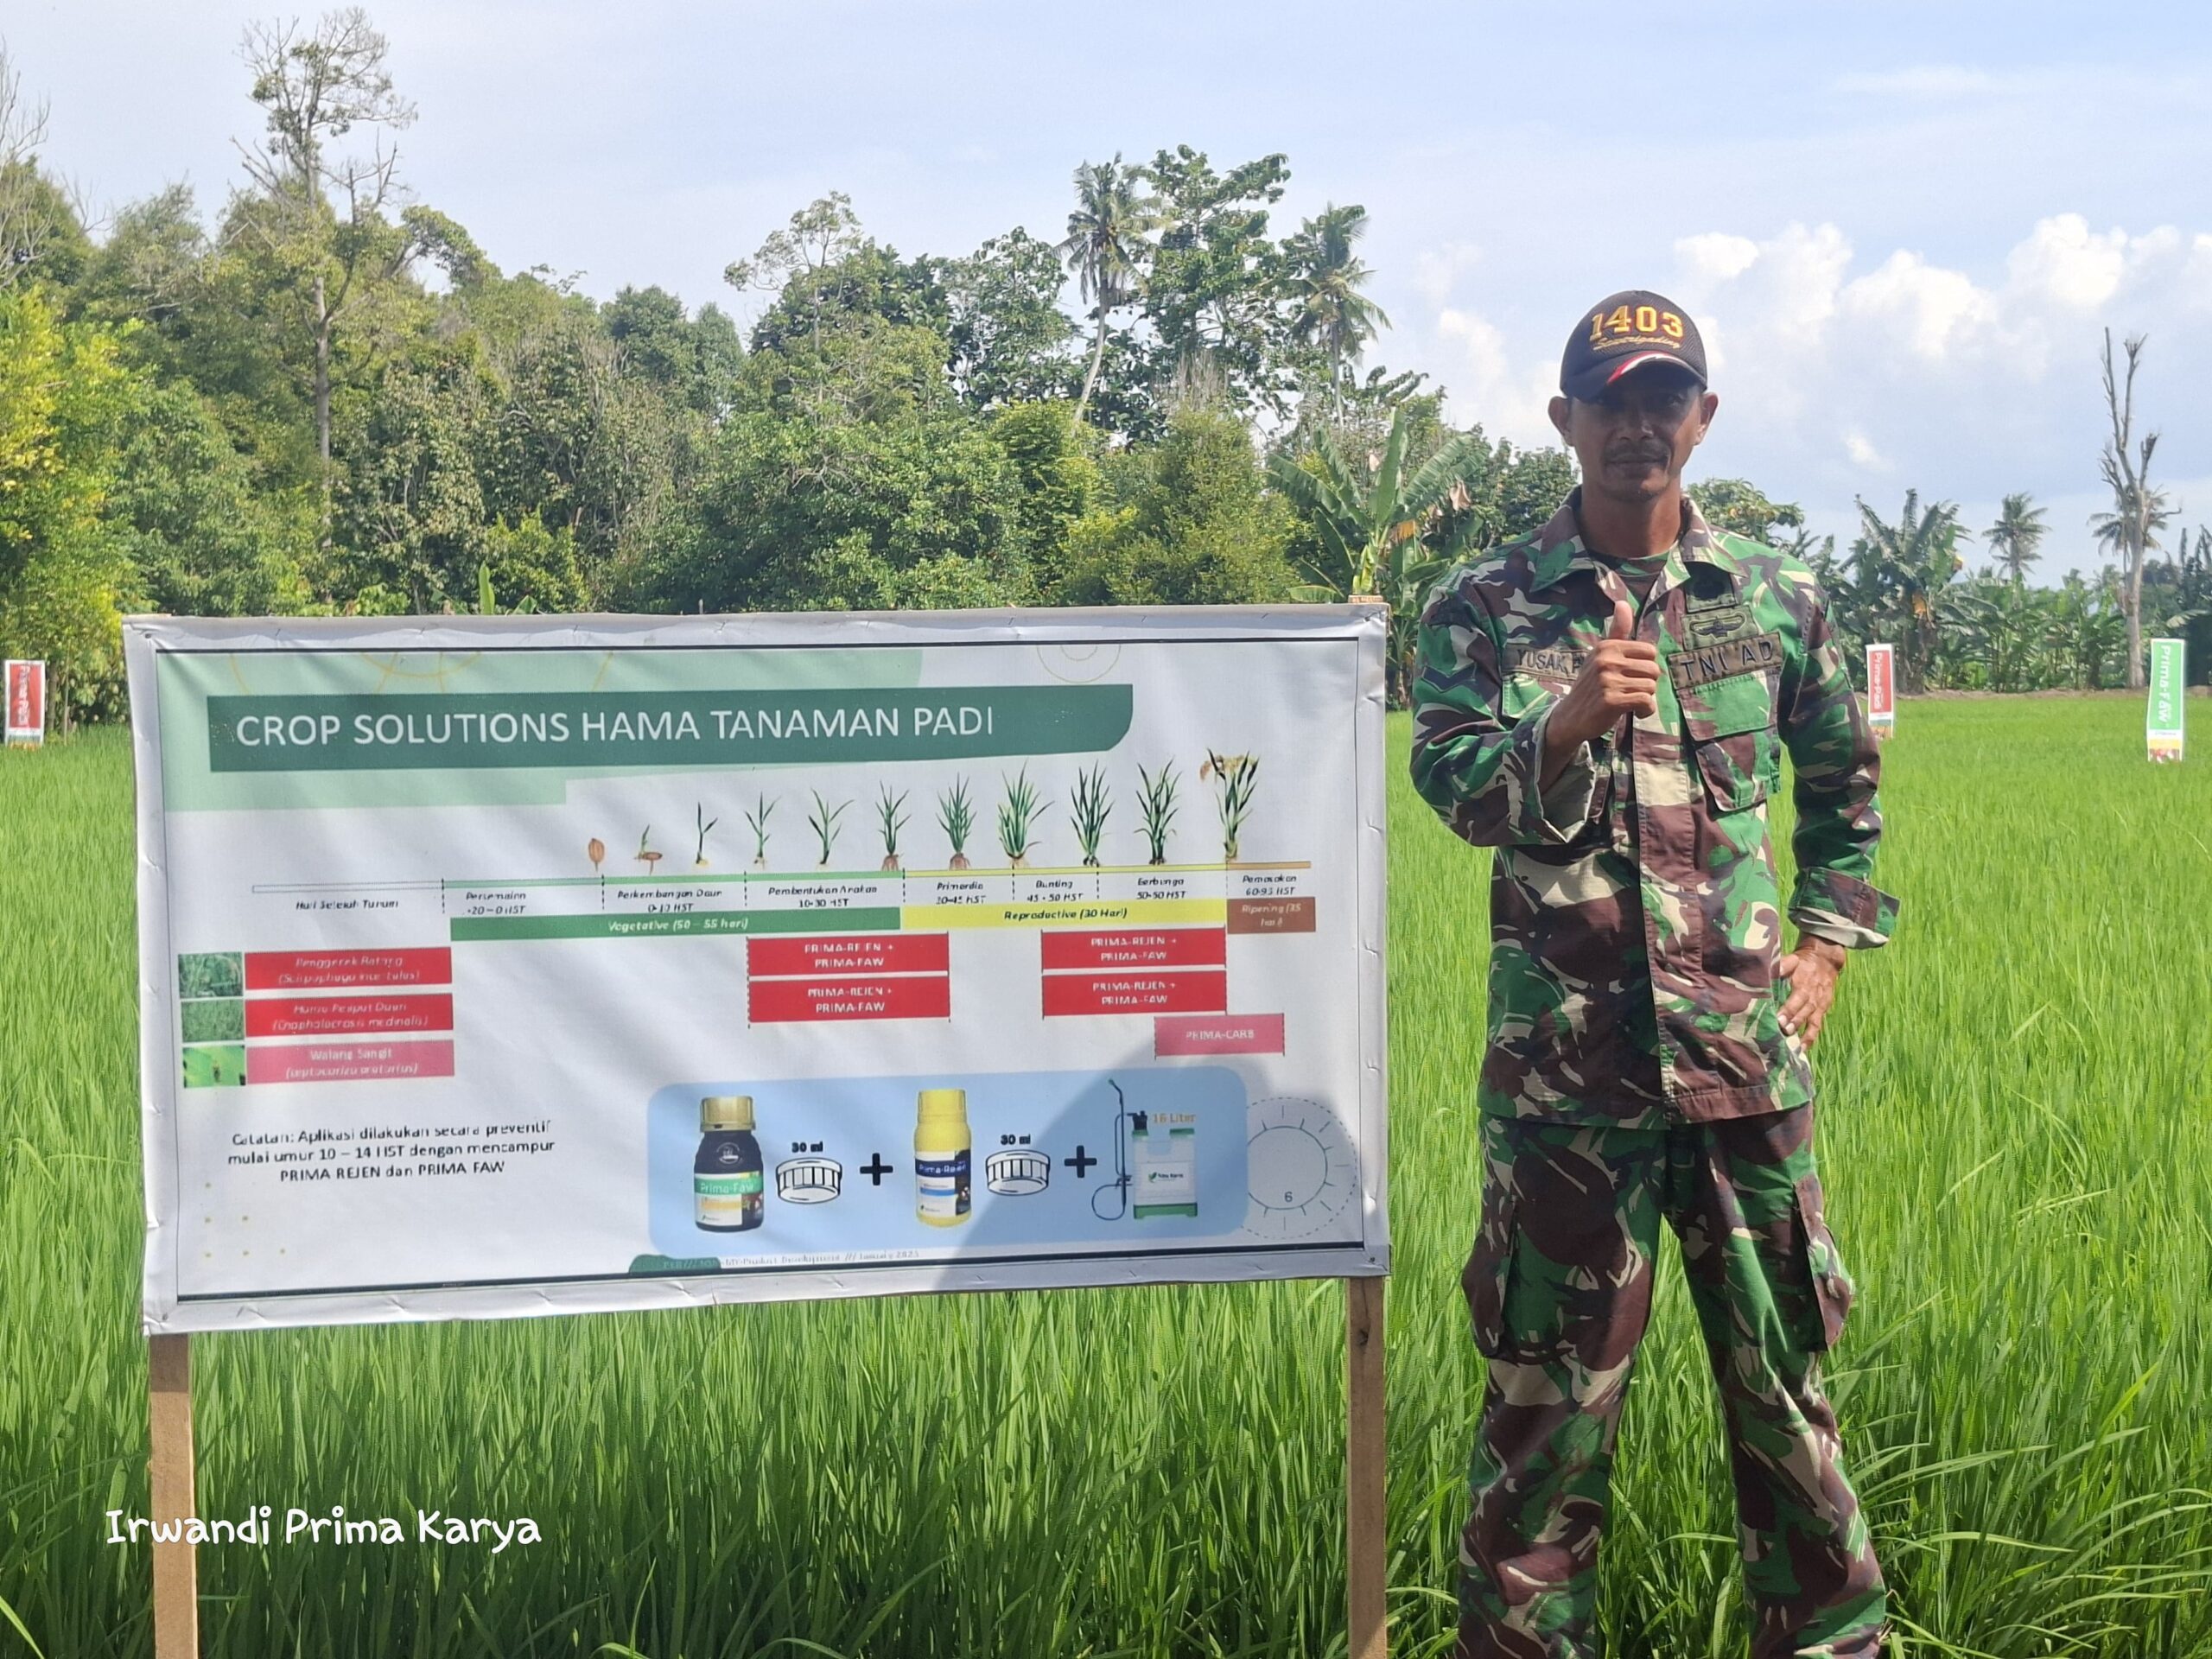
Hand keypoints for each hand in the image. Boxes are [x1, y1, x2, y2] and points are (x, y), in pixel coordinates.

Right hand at [1550, 601, 1658, 751]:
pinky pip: (1645, 701)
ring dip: (1647, 699)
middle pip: (1653, 669)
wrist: (1570, 717)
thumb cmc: (1591, 686)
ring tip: (1632, 703)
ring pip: (1651, 686)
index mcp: (1607, 647)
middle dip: (1648, 684)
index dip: (1646, 667)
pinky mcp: (1611, 700)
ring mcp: (1608, 680)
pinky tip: (1635, 713)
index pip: (1650, 651)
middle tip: (1632, 691)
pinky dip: (1645, 710)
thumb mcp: (1601, 655)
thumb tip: (1623, 602)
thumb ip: (1617, 631)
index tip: (1633, 676)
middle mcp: (1606, 660)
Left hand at [1776, 936, 1846, 1048]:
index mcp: (1804, 983)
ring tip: (1793, 1046)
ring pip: (1811, 1021)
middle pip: (1803, 1011)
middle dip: (1793, 1023)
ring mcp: (1818, 1004)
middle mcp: (1812, 995)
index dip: (1789, 1009)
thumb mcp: (1793, 960)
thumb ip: (1783, 966)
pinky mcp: (1821, 1010)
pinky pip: (1817, 1026)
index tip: (1779, 1019)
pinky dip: (1810, 1038)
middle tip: (1782, 1032)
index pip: (1797, 998)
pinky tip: (1802, 1049)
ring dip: (1802, 1033)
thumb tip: (1771, 969)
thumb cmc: (1802, 963)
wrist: (1825, 961)